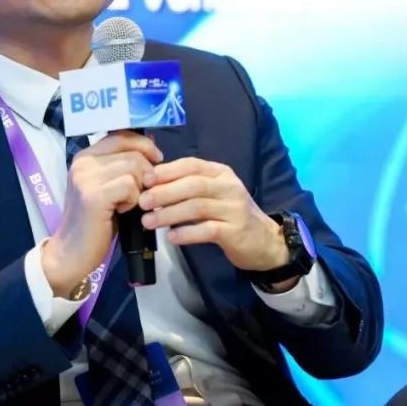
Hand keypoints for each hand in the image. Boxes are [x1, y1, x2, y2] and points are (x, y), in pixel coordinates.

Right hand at [41, 131, 162, 297]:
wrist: (72, 252)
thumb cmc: (96, 220)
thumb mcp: (110, 185)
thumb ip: (124, 164)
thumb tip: (150, 141)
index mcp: (86, 156)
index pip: (121, 135)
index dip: (143, 144)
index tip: (156, 159)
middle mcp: (83, 162)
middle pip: (132, 152)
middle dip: (146, 172)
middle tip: (141, 192)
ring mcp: (86, 178)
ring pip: (134, 168)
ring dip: (139, 188)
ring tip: (126, 204)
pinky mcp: (93, 196)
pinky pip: (129, 186)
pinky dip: (133, 200)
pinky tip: (121, 211)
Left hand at [138, 158, 289, 272]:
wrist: (264, 240)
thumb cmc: (230, 214)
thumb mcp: (214, 193)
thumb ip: (189, 186)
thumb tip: (152, 183)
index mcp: (221, 173)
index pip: (191, 165)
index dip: (167, 171)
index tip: (145, 179)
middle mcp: (229, 187)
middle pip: (193, 185)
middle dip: (164, 192)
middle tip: (142, 201)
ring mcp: (234, 208)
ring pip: (197, 207)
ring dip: (169, 214)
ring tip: (148, 222)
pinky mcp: (236, 231)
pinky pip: (207, 230)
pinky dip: (186, 233)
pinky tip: (171, 237)